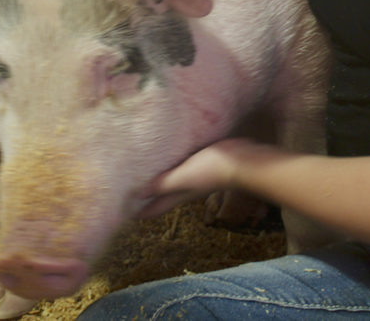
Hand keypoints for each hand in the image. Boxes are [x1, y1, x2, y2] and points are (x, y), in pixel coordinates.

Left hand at [136, 138, 259, 218]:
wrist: (244, 161)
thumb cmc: (213, 169)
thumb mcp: (184, 176)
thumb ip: (163, 184)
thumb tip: (137, 194)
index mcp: (180, 193)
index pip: (157, 207)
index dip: (142, 211)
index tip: (125, 214)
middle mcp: (188, 188)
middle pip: (164, 195)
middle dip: (148, 196)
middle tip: (130, 193)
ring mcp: (198, 176)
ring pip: (174, 181)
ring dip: (161, 181)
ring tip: (145, 174)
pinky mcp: (205, 162)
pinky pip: (184, 166)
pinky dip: (174, 165)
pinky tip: (170, 156)